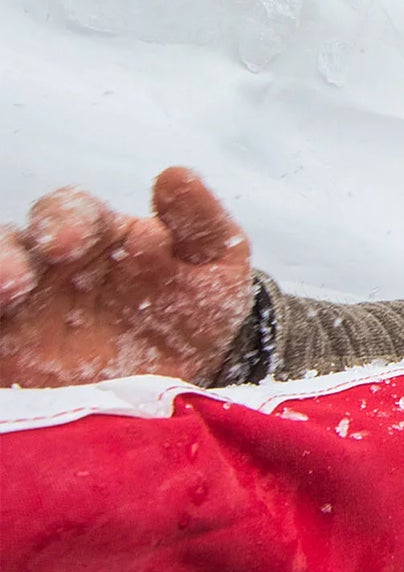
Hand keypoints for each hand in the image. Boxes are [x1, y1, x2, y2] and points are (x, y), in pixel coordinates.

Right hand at [0, 169, 252, 387]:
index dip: (75, 219)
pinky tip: (3, 308)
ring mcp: (25, 308)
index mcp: (99, 237)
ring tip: (12, 288)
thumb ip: (202, 226)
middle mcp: (52, 266)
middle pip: (20, 237)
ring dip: (1, 266)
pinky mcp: (8, 347)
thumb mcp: (214, 277)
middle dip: (31, 241)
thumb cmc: (191, 323)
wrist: (175, 397)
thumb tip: (174, 174)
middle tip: (58, 251)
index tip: (86, 241)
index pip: (72, 211)